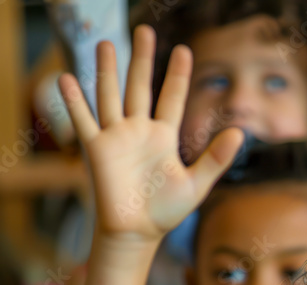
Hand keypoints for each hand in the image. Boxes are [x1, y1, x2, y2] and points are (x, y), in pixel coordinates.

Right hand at [58, 25, 242, 244]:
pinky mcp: (96, 150)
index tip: (184, 50)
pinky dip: (74, 101)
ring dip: (107, 70)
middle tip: (145, 30)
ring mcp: (116, 138)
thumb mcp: (197, 184)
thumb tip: (240, 133)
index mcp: (164, 136)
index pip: (172, 98)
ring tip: (106, 43)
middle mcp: (139, 131)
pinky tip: (67, 78)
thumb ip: (216, 158)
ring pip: (110, 95)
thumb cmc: (166, 212)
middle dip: (142, 59)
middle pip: (140, 87)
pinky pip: (83, 121)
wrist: (136, 233)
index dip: (177, 75)